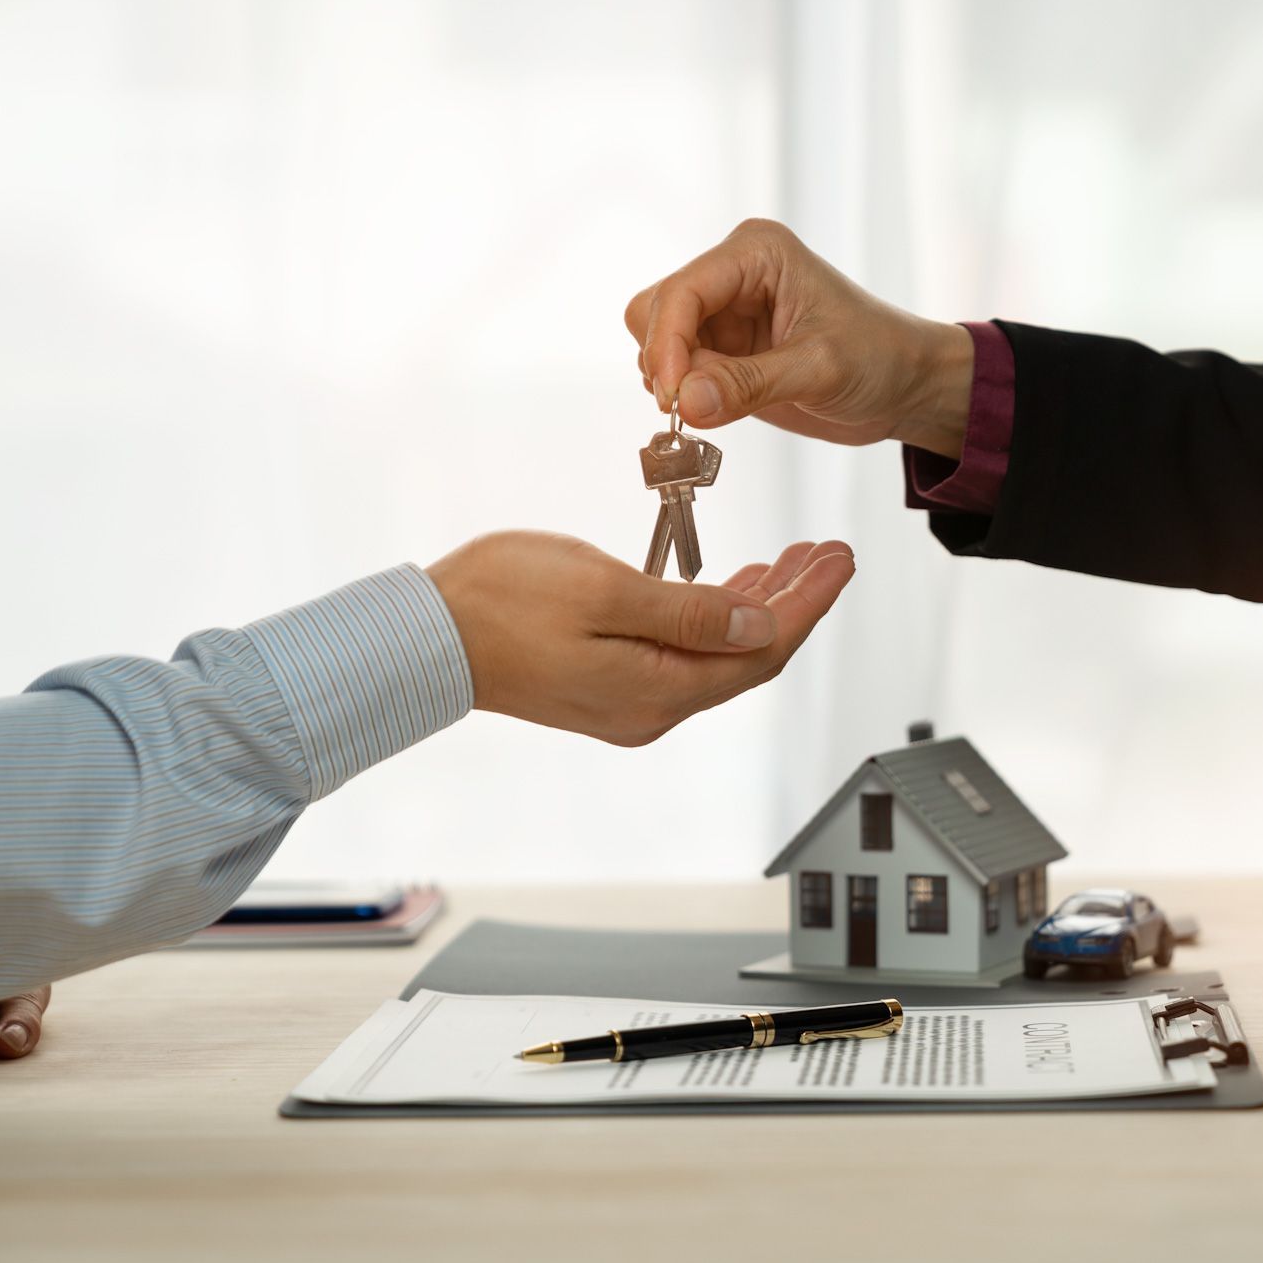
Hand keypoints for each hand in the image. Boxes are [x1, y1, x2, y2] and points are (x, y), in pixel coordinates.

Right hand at [427, 531, 853, 745]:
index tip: (840, 559)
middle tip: (829, 553)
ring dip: (757, 607)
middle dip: (795, 602)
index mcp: (659, 689)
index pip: (761, 648)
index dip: (808, 602)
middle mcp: (653, 709)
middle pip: (748, 656)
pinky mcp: (610, 688)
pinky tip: (729, 588)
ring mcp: (630, 703)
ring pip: (718, 655)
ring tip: (794, 562)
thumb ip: (688, 610)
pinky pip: (685, 656)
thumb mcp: (605, 590)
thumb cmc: (500, 602)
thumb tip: (758, 622)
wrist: (422, 638)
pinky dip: (715, 617)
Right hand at [624, 219, 975, 455]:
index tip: (673, 397)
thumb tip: (684, 403)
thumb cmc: (880, 358)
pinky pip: (677, 371)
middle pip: (655, 311)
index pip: (682, 290)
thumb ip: (748, 383)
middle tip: (691, 409)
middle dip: (665, 362)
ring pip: (656, 342)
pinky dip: (684, 396)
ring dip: (673, 382)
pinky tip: (716, 410)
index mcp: (756, 253)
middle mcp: (731, 274)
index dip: (666, 344)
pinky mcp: (722, 349)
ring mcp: (723, 312)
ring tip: (716, 408)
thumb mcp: (819, 369)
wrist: (904, 387)